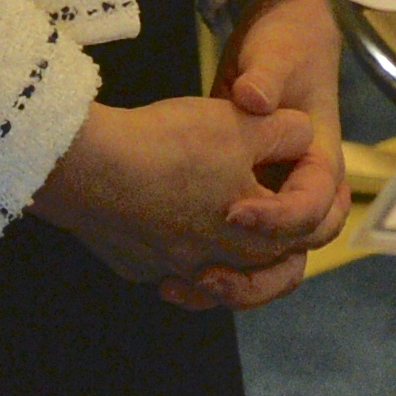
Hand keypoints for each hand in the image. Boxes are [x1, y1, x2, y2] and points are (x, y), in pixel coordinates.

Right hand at [32, 90, 313, 288]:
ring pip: (210, 272)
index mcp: (256, 236)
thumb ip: (288, 132)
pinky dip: (171, 244)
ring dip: (219, 252)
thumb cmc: (172, 146)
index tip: (295, 178)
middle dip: (268, 236)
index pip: (301, 231)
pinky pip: (163, 262)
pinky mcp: (136, 266)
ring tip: (214, 224)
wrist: (89, 169)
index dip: (305, 200)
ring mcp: (173, 270)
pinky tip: (160, 216)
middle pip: (259, 263)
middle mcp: (218, 265)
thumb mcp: (243, 123)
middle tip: (267, 212)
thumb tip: (302, 137)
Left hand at [137, 0, 353, 309]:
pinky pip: (236, 260)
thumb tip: (253, 98)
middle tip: (210, 274)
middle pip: (296, 255)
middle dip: (257, 276)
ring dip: (232, 288)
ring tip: (185, 288)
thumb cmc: (286, 46)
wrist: (280, 40)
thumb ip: (265, 78)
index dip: (278, 218)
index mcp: (321, 163)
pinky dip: (209, 277)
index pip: (313, 208)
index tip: (233, 211)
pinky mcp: (243, 209)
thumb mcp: (277, 56)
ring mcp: (273, 205)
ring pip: (266, 269)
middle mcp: (301, 193)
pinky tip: (167, 279)